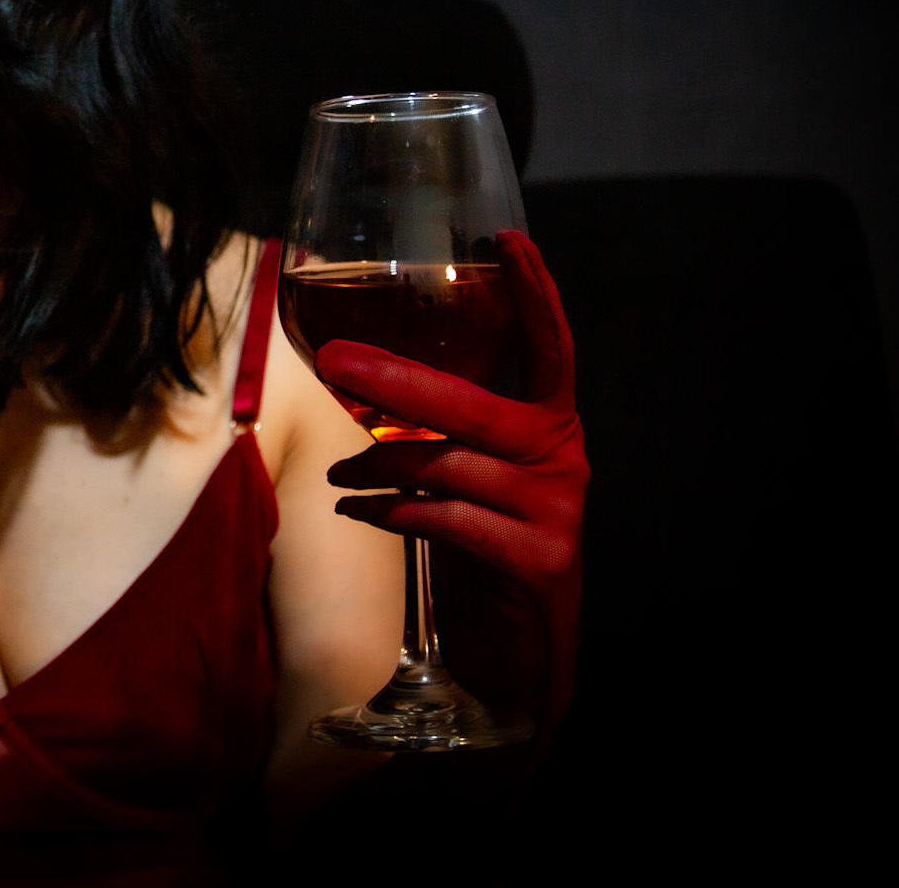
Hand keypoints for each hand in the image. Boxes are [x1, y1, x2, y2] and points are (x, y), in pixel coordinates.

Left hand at [315, 230, 586, 740]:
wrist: (521, 658)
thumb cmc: (487, 551)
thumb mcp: (473, 479)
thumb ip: (444, 433)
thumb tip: (358, 382)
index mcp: (552, 425)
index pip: (552, 346)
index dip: (536, 294)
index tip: (507, 239)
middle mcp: (563, 458)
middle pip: (474, 405)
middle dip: (397, 382)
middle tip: (335, 362)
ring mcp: (555, 510)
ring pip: (447, 465)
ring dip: (378, 462)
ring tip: (340, 468)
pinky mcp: (537, 558)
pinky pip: (446, 520)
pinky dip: (391, 511)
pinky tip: (359, 508)